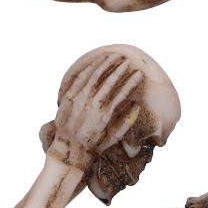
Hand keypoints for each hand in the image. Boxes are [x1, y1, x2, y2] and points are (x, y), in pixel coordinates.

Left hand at [48, 54, 144, 171]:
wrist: (68, 150)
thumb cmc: (93, 146)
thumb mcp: (112, 139)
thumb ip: (126, 123)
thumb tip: (137, 107)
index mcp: (105, 115)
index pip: (122, 93)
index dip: (132, 82)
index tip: (139, 74)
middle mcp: (93, 105)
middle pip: (110, 81)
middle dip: (120, 69)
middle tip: (128, 61)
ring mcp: (79, 100)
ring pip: (94, 76)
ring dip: (106, 64)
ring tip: (114, 57)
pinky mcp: (69, 97)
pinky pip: (80, 78)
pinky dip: (90, 68)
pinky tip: (97, 62)